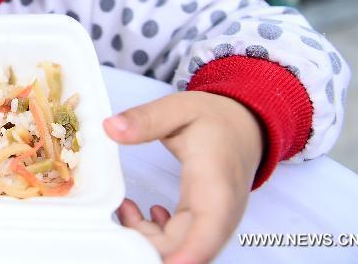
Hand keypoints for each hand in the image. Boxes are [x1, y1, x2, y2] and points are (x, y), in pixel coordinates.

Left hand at [103, 91, 263, 263]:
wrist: (245, 125)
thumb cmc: (218, 119)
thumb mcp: (179, 108)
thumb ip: (146, 119)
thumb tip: (111, 127)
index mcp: (216, 187)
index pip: (207, 233)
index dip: (186, 256)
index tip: (162, 263)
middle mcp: (219, 213)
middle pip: (184, 250)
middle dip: (146, 246)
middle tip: (116, 217)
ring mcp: (212, 222)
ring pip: (178, 250)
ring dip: (145, 239)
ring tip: (124, 207)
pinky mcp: (202, 223)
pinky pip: (177, 242)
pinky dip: (152, 235)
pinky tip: (139, 213)